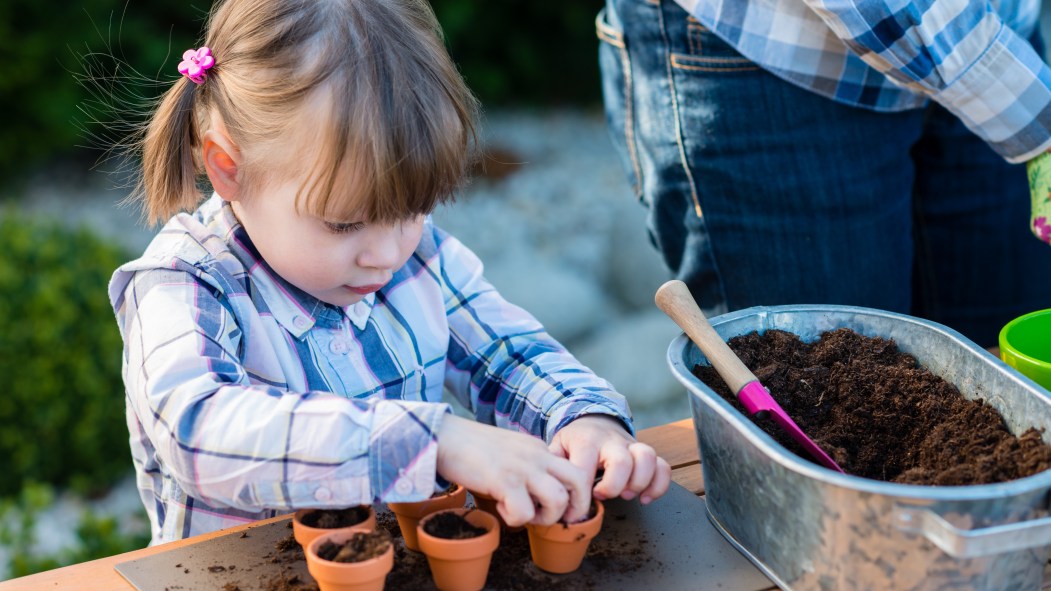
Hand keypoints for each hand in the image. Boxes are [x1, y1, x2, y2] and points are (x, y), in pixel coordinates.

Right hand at [435, 415, 589, 526]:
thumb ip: (528, 465)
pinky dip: (515, 519)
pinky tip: (500, 507)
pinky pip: (524, 512)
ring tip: (524, 514)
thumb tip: (538, 493)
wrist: (443, 436)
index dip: (574, 494)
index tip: (558, 508)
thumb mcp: (511, 450)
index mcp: (540, 448)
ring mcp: (522, 467)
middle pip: (581, 481)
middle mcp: (537, 455)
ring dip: (545, 517)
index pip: (575, 471)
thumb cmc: (472, 447)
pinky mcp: (503, 480)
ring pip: (559, 499)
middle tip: (554, 518)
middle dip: (575, 507)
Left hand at [548, 415, 671, 521]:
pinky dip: (659, 484)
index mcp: (586, 441)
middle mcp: (611, 441)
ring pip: (646, 457)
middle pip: (621, 461)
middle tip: (603, 495)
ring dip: (639, 482)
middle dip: (614, 485)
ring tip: (627, 495)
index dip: (581, 495)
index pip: (585, 469)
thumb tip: (547, 493)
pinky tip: (646, 498)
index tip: (574, 512)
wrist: (593, 419)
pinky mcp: (645, 453)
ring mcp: (631, 445)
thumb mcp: (557, 448)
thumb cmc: (574, 441)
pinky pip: (662, 465)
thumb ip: (553, 467)